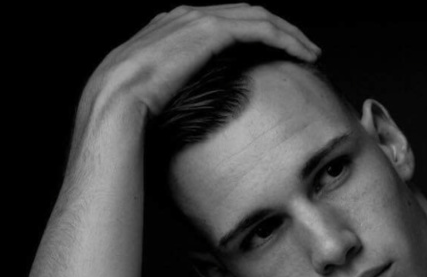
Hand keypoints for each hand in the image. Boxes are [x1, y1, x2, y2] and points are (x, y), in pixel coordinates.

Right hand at [82, 4, 320, 115]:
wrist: (115, 100)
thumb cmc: (129, 107)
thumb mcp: (152, 92)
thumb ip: (170, 88)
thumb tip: (180, 111)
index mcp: (173, 28)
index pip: (225, 23)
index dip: (254, 34)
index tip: (274, 52)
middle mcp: (186, 16)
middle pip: (246, 13)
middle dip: (279, 29)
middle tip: (303, 48)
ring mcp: (198, 20)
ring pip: (258, 16)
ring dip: (289, 33)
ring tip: (310, 51)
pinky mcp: (210, 30)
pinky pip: (260, 28)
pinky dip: (285, 37)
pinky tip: (302, 52)